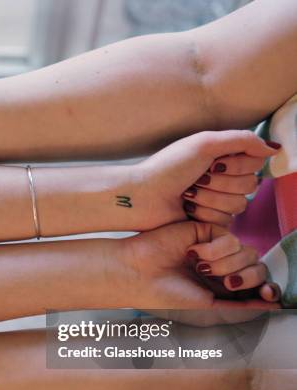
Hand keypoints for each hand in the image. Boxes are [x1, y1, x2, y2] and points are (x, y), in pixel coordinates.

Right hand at [123, 221, 280, 308]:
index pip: (257, 283)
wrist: (139, 274)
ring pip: (246, 252)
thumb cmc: (166, 294)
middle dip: (245, 276)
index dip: (266, 287)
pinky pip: (229, 238)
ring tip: (198, 267)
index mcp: (220, 286)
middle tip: (225, 281)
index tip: (266, 294)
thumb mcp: (208, 305)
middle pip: (256, 266)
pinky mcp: (205, 230)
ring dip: (225, 264)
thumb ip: (239, 304)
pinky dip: (215, 249)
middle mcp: (219, 266)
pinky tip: (193, 253)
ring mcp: (213, 247)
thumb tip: (274, 305)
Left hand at [133, 130, 278, 227]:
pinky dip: (205, 213)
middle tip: (195, 180)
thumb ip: (242, 140)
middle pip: (251, 184)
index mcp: (223, 156)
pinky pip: (227, 221)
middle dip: (220, 183)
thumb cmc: (167, 168)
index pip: (255, 161)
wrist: (142, 196)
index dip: (237, 164)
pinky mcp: (210, 222)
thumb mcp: (204, 143)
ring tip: (187, 195)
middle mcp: (223, 178)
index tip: (212, 163)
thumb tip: (273, 149)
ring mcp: (217, 201)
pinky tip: (186, 210)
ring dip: (210, 198)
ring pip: (240, 204)